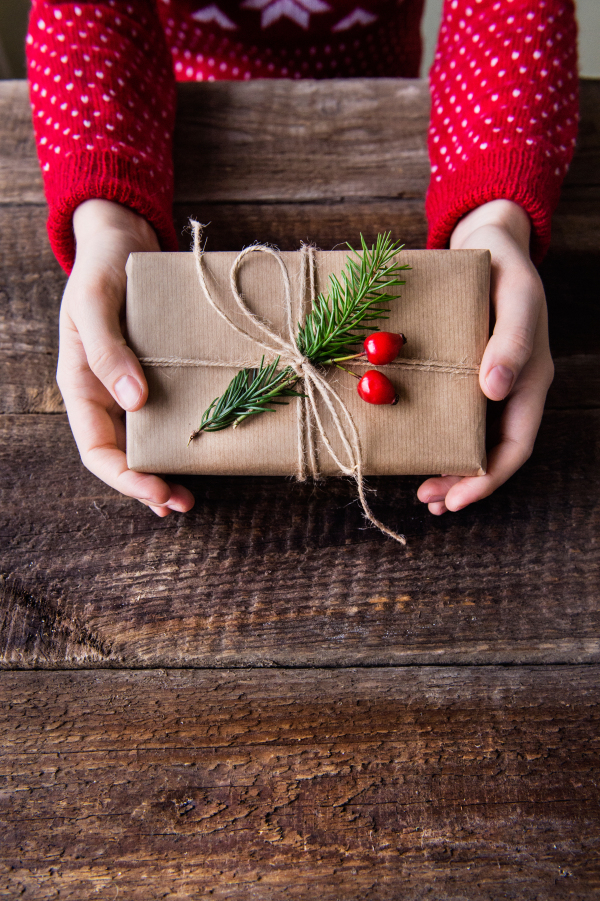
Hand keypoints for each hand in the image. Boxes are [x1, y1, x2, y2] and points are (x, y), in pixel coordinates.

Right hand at [57, 199, 194, 516]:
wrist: (124, 236)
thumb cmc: (102, 265)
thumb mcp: (95, 302)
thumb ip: (107, 349)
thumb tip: (132, 401)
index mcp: (81, 385)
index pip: (97, 449)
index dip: (124, 478)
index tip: (156, 491)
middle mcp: (106, 393)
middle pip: (123, 454)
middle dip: (149, 484)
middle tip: (182, 503)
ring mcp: (133, 385)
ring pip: (147, 440)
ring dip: (167, 468)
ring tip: (190, 494)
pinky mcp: (160, 373)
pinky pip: (170, 413)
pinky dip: (183, 435)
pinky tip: (203, 450)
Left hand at [417, 199, 553, 514]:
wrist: (486, 243)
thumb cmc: (504, 267)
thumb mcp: (515, 297)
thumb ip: (511, 340)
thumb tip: (497, 390)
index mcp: (530, 379)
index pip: (515, 444)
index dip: (489, 477)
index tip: (458, 498)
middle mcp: (510, 390)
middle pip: (492, 452)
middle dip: (464, 482)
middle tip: (429, 501)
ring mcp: (487, 385)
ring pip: (473, 440)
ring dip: (450, 469)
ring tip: (424, 492)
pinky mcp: (463, 375)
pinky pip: (454, 417)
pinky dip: (437, 438)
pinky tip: (417, 449)